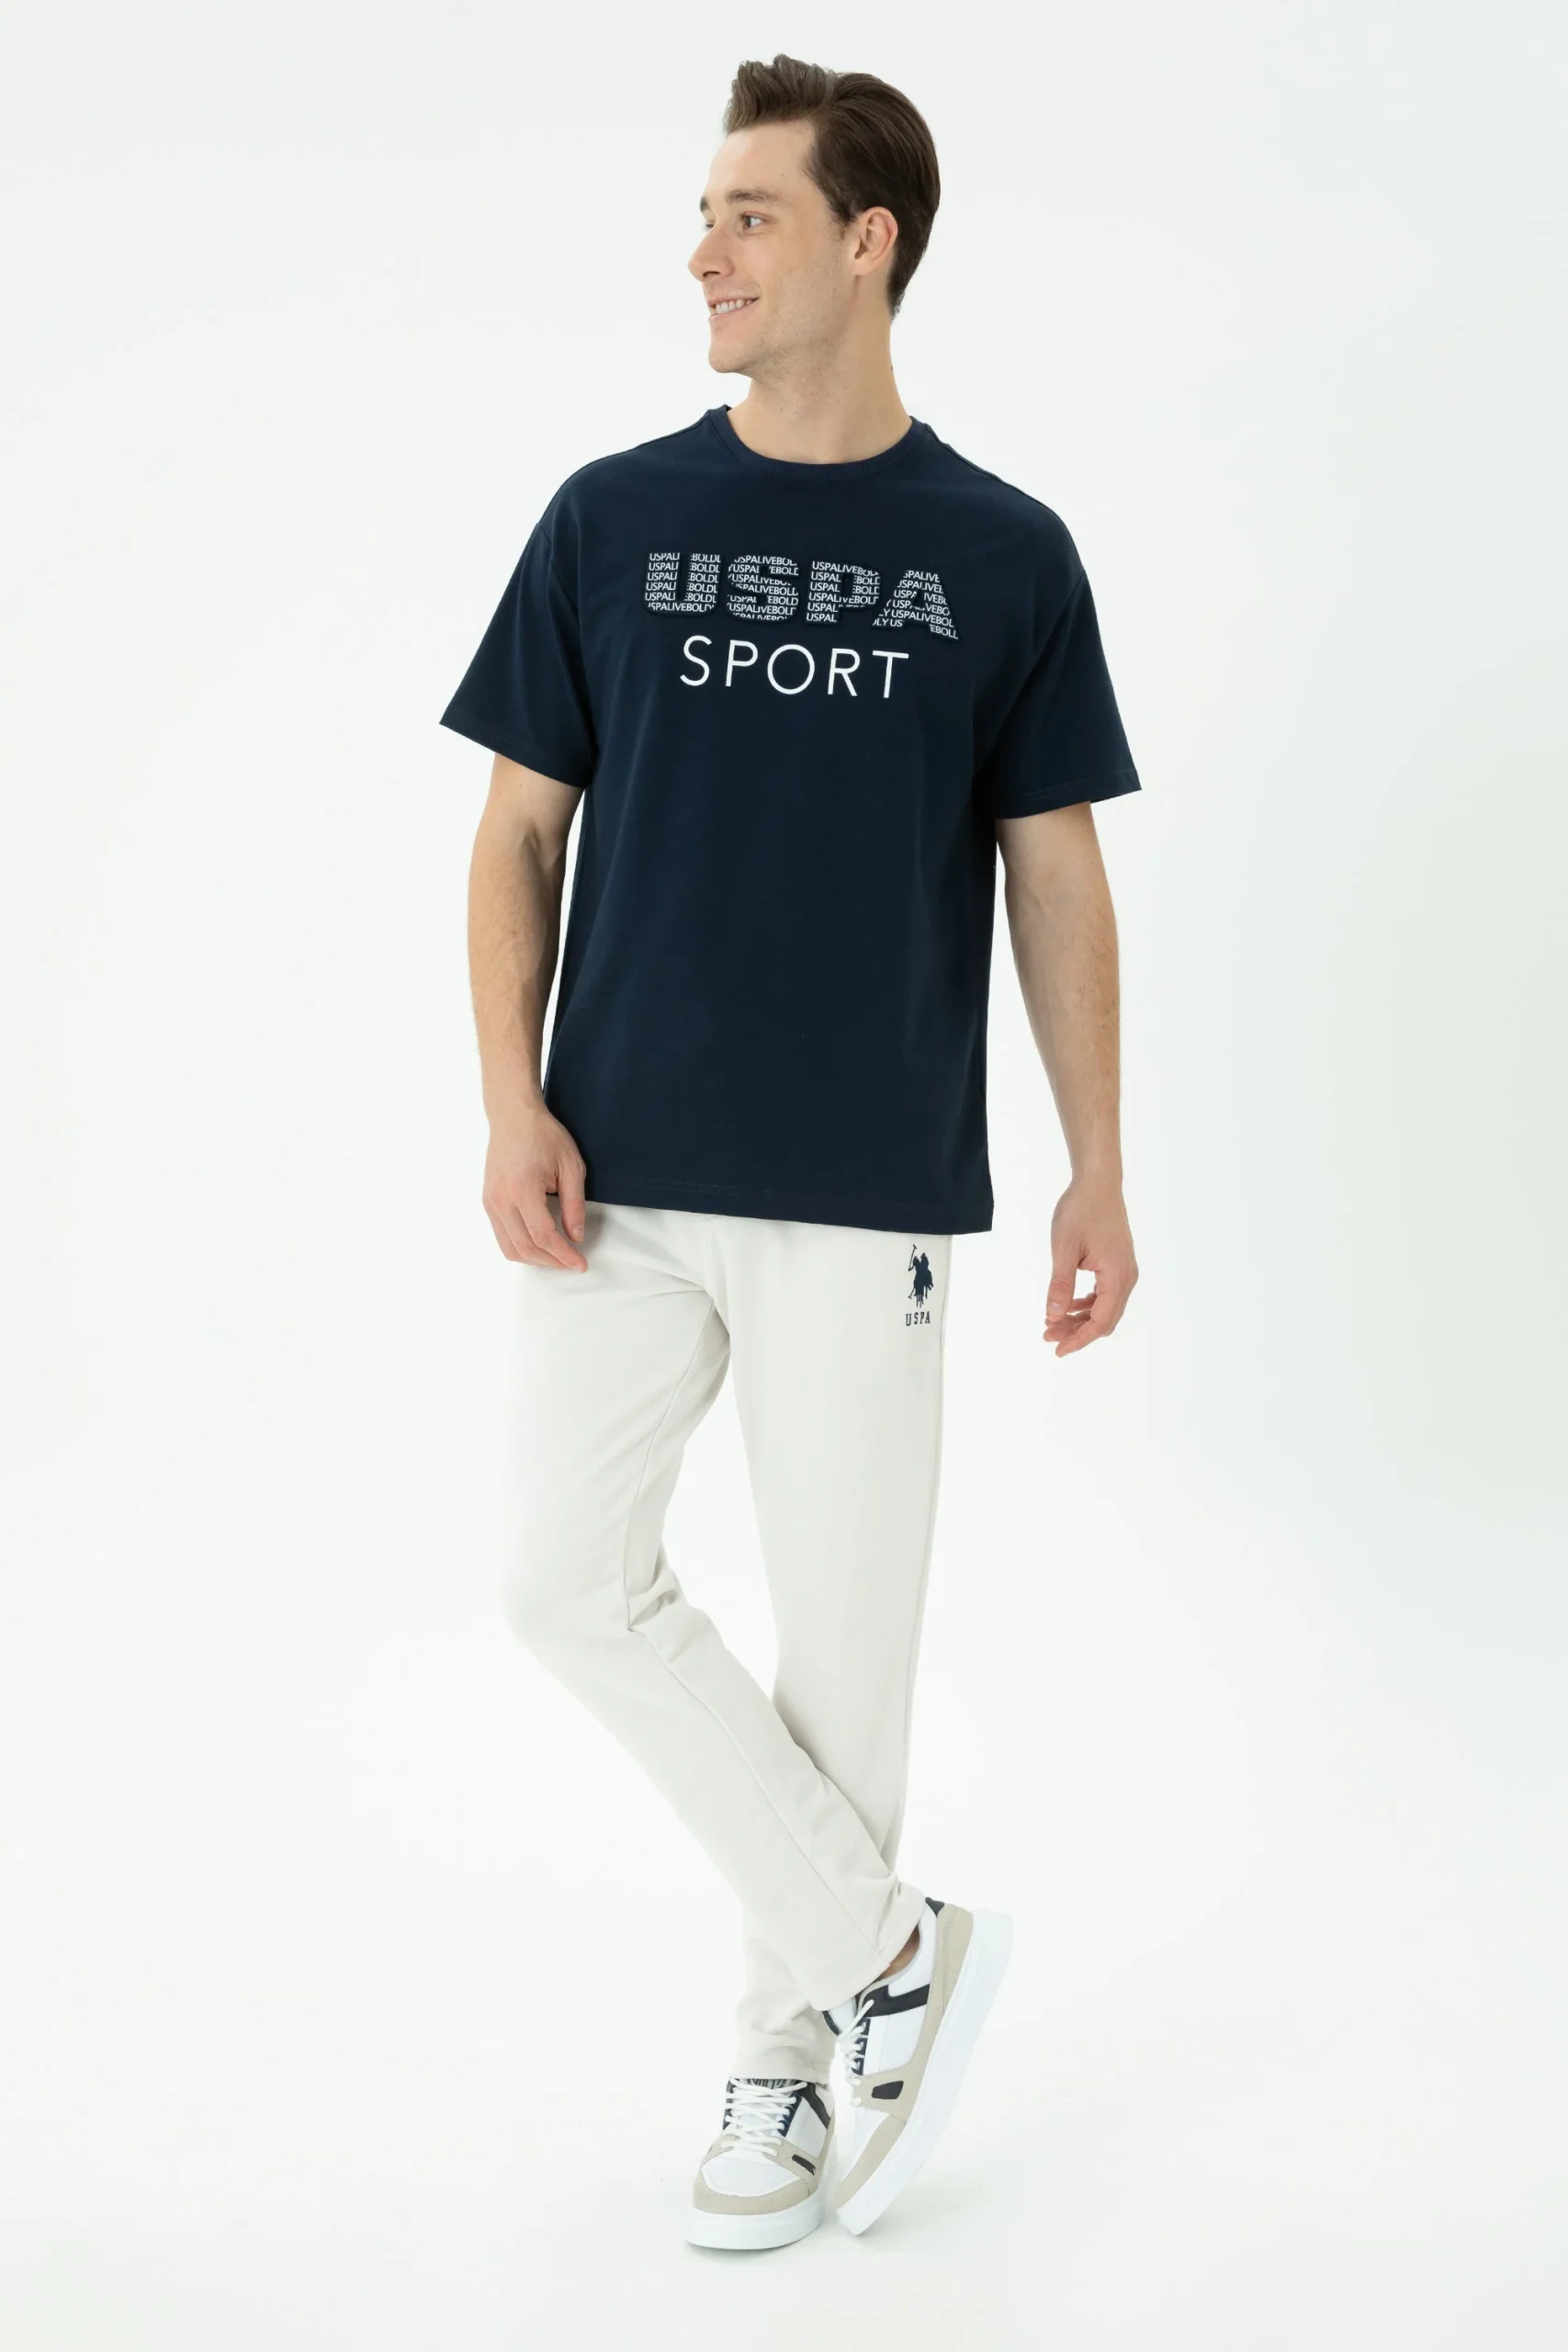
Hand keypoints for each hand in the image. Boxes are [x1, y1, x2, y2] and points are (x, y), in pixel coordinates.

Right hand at [482, 1102, 588, 1269]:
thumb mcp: (571, 1166)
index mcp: (523, 1189)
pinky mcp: (488, 1202)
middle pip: (525, 1247)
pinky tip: (539, 1245)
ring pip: (510, 1248)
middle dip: (552, 1262)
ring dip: (535, 1260)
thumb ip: (574, 1205)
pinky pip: (501, 1236)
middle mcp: (501, 1199)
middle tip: (573, 1262)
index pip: (543, 1236)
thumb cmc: (544, 1136)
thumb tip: (576, 1237)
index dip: (564, 1255)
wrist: (513, 1117)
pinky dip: (521, 1248)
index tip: (580, 1263)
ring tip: (557, 1257)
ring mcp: (490, 1202)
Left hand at [1043, 1177, 1137, 1354]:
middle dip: (1077, 1332)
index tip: (1057, 1349)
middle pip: (1105, 1320)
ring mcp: (1125, 1271)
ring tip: (1053, 1323)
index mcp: (1117, 1276)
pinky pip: (1106, 1294)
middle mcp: (1127, 1277)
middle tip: (1048, 1336)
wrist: (1098, 1183)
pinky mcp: (1119, 1264)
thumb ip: (1060, 1286)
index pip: (1100, 1321)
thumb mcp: (1064, 1249)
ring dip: (1081, 1319)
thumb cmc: (1080, 1210)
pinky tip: (1069, 1305)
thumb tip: (1053, 1317)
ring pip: (1106, 1308)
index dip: (1079, 1339)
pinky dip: (1088, 1304)